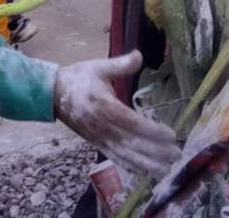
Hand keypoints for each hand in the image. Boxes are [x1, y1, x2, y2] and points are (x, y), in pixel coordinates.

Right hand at [54, 51, 181, 177]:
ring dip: (147, 164)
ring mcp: (99, 137)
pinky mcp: (96, 143)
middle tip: (176, 155)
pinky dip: (131, 166)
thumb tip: (139, 55)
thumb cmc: (78, 78)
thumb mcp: (98, 67)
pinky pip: (115, 158)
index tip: (171, 135)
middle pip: (132, 143)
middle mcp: (103, 126)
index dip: (152, 131)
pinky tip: (145, 172)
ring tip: (166, 170)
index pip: (133, 122)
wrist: (51, 94)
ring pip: (125, 155)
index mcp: (105, 106)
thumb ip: (120, 64)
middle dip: (156, 152)